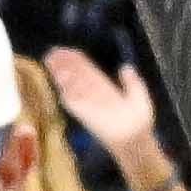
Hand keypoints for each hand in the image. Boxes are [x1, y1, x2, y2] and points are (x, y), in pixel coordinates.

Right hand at [39, 41, 168, 173]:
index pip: (88, 70)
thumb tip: (125, 66)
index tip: (66, 51)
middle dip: (64, 64)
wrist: (133, 138)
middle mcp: (93, 93)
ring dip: (60, 72)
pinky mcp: (81, 112)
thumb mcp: (139, 96)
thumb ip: (132, 82)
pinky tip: (57, 78)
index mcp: (105, 87)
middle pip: (75, 75)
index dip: (77, 61)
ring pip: (70, 84)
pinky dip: (64, 88)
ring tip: (50, 60)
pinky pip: (70, 99)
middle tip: (52, 53)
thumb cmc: (138, 121)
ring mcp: (86, 102)